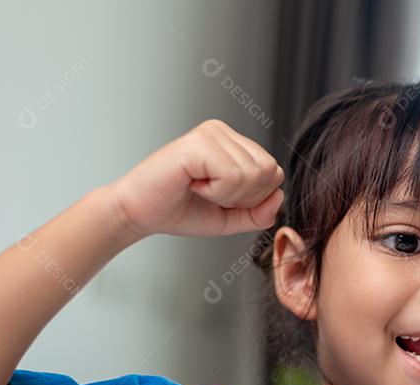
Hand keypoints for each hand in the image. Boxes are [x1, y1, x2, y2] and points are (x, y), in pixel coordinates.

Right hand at [109, 119, 283, 241]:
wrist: (139, 213)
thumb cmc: (180, 210)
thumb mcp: (230, 218)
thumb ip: (259, 212)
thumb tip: (279, 196)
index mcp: (234, 143)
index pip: (274, 173)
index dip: (254, 198)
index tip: (221, 198)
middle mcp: (224, 132)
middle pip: (269, 171)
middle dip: (244, 197)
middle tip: (209, 193)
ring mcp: (211, 133)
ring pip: (254, 174)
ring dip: (226, 195)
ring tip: (199, 187)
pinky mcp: (198, 142)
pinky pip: (233, 175)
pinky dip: (216, 192)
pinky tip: (193, 184)